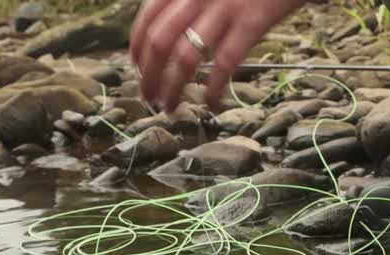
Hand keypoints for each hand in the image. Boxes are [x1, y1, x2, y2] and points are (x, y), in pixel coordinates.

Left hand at [129, 0, 307, 111]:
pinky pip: (225, 63)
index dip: (137, 49)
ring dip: (172, 89)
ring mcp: (224, 9)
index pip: (147, 18)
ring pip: (185, 58)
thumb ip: (191, 0)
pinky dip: (213, 89)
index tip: (138, 69)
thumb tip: (173, 31)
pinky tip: (210, 104)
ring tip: (170, 108)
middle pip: (159, 43)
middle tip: (148, 98)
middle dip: (149, 76)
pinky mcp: (252, 23)